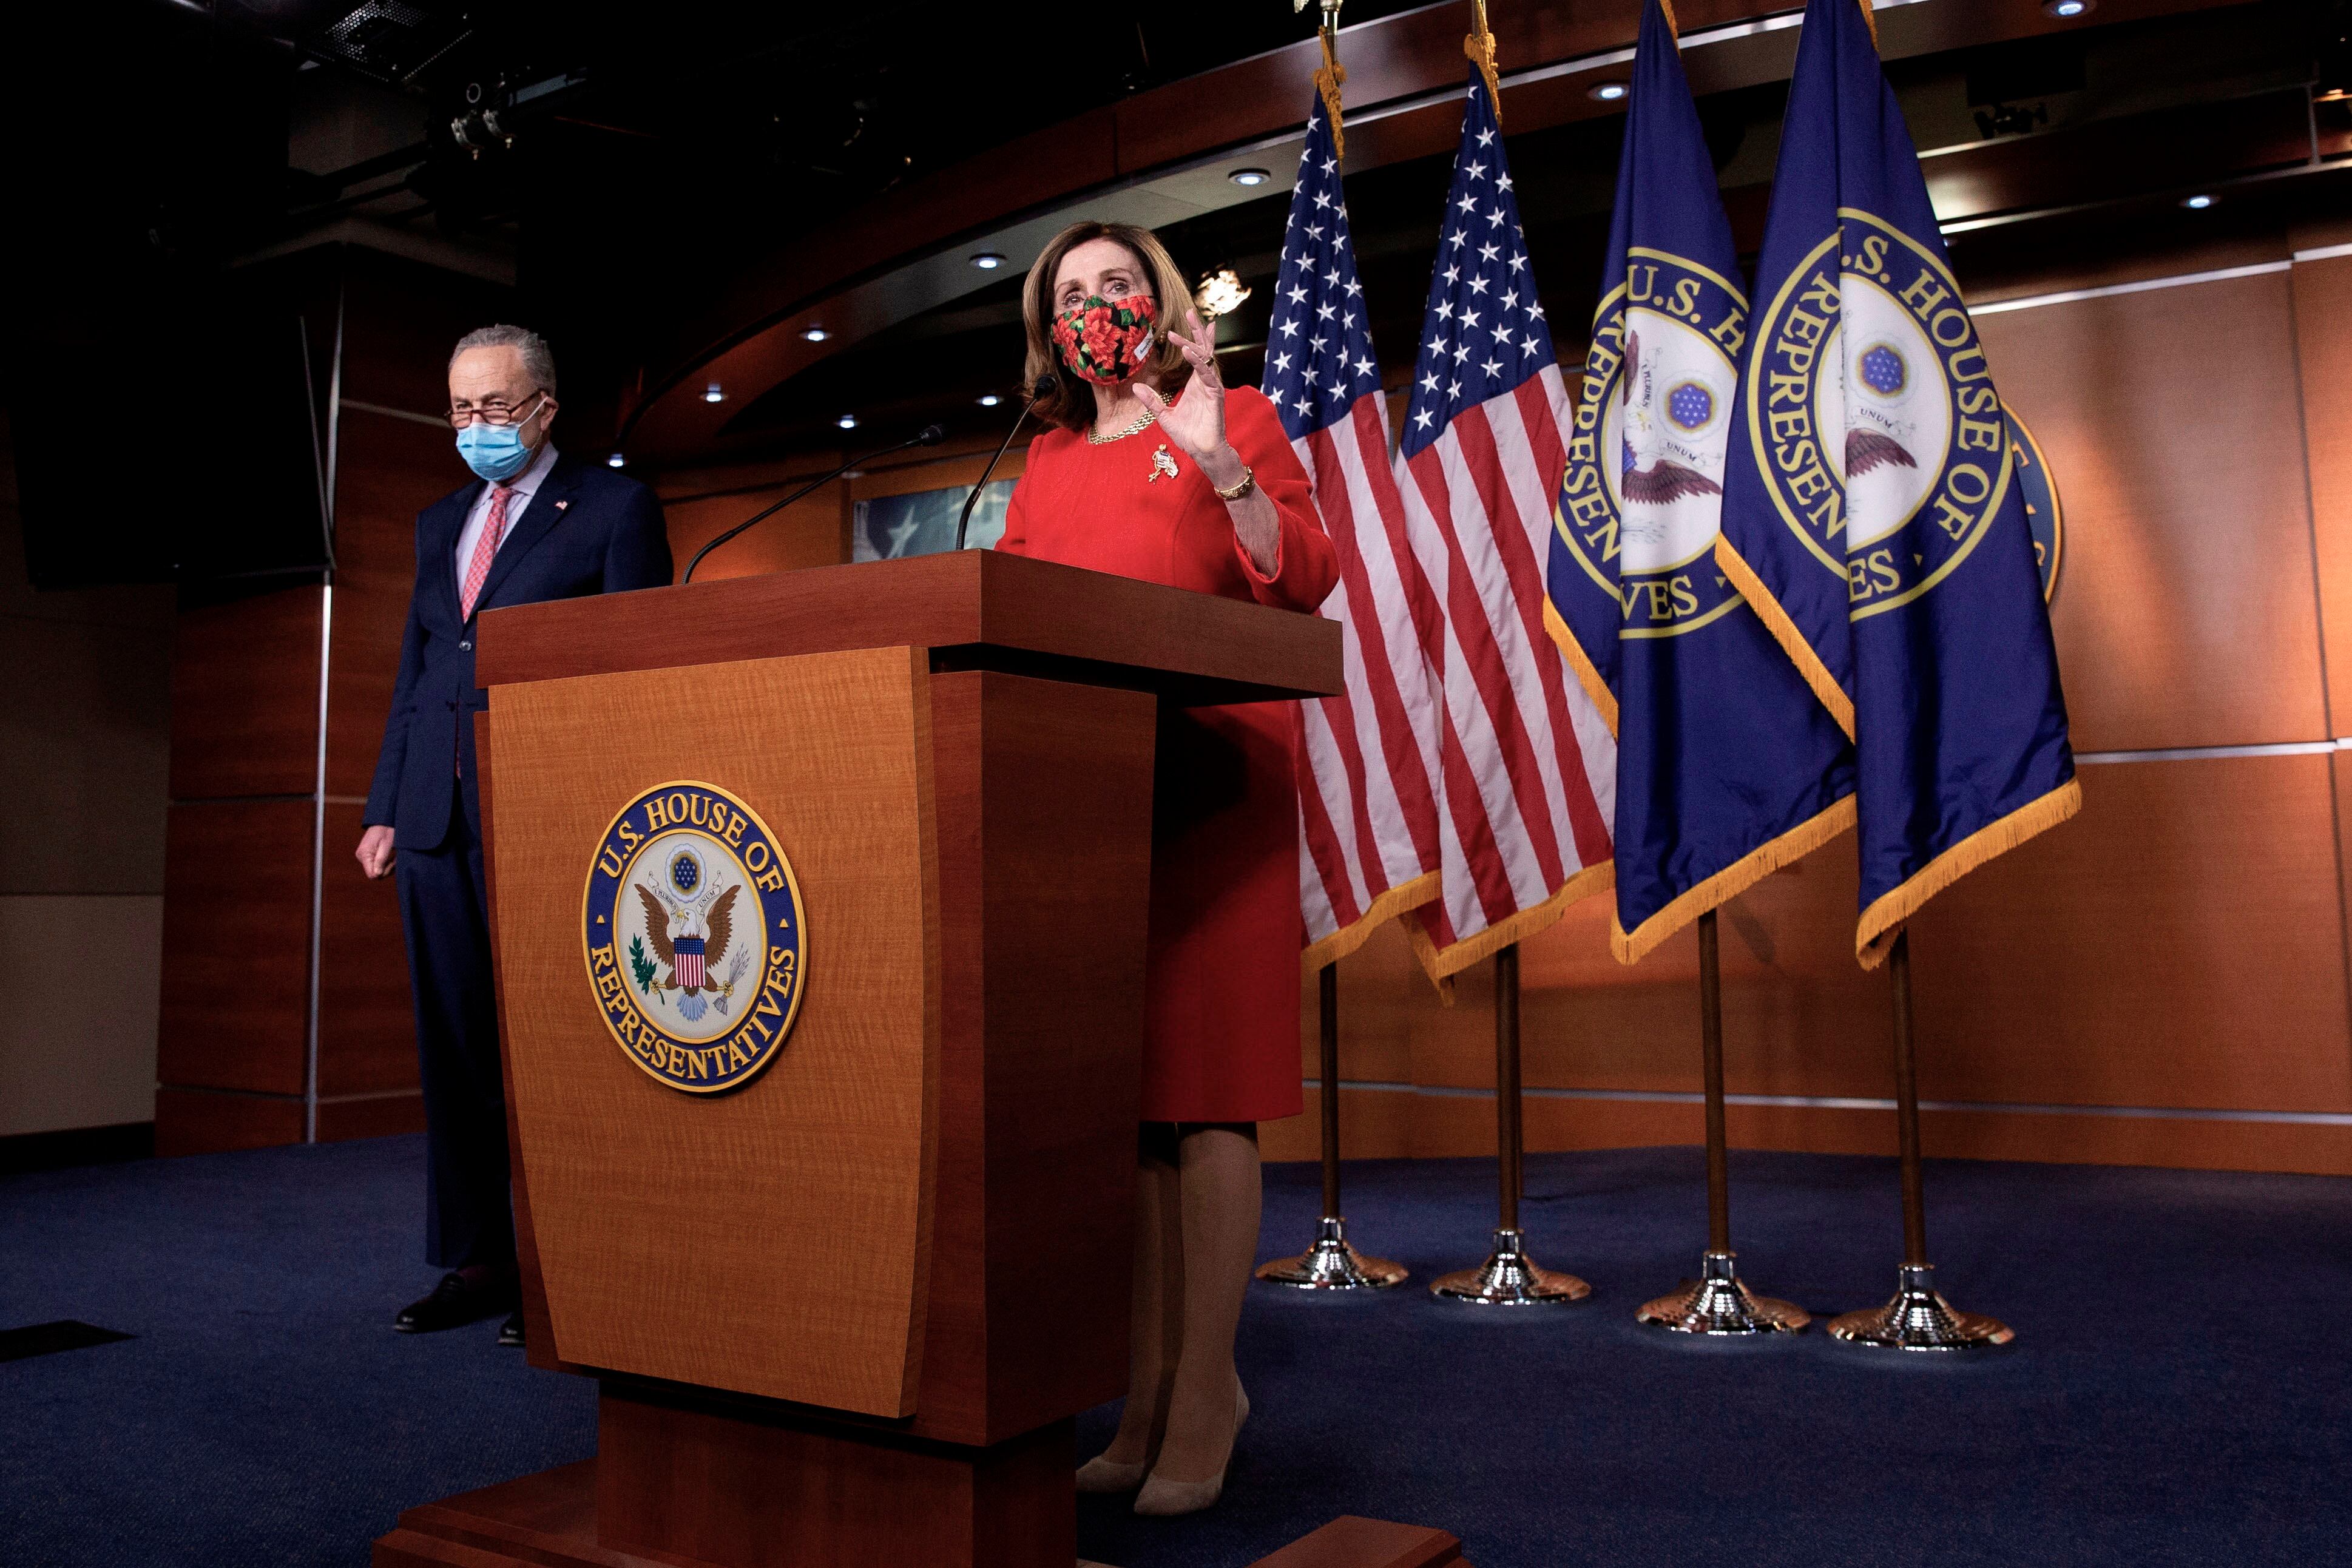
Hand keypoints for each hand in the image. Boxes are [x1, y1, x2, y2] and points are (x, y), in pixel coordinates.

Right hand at [356, 825, 394, 879]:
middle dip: (387, 869)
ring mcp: (364, 856)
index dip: (383, 873)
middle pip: (375, 873)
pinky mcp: (367, 855)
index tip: (392, 864)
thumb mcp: (386, 844)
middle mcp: (361, 857)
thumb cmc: (386, 830)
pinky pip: (377, 864)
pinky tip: (391, 857)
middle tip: (395, 859)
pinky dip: (386, 863)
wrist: (383, 820)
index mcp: (364, 854)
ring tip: (394, 857)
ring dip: (388, 866)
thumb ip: (381, 860)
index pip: (371, 874)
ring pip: (377, 869)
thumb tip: (377, 875)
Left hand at [1137, 308, 1245, 489]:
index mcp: (1195, 383)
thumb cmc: (1188, 435)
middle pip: (1203, 349)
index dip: (1186, 339)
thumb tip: (1135, 387)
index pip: (1194, 355)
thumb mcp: (1163, 415)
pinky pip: (1207, 374)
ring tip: (1190, 323)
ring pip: (1206, 357)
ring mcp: (1212, 386)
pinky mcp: (1216, 394)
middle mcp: (1205, 381)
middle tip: (1189, 311)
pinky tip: (1188, 351)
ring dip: (1196, 341)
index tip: (1172, 329)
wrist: (1201, 451)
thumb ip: (1152, 401)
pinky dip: (1198, 362)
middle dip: (1197, 330)